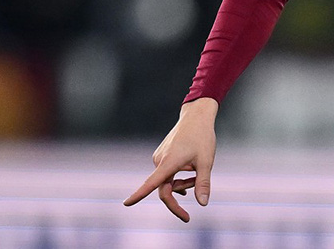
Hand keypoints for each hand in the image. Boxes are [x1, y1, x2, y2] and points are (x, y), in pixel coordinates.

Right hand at [123, 97, 218, 221]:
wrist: (196, 116)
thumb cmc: (202, 137)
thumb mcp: (206, 161)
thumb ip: (203, 183)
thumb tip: (202, 204)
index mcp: (169, 162)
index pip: (152, 183)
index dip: (139, 194)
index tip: (126, 203)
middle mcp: (160, 160)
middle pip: (163, 190)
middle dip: (176, 201)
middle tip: (187, 218)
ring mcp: (159, 158)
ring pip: (167, 181)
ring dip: (182, 184)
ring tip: (198, 173)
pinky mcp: (161, 155)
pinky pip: (167, 173)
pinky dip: (178, 177)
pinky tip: (189, 174)